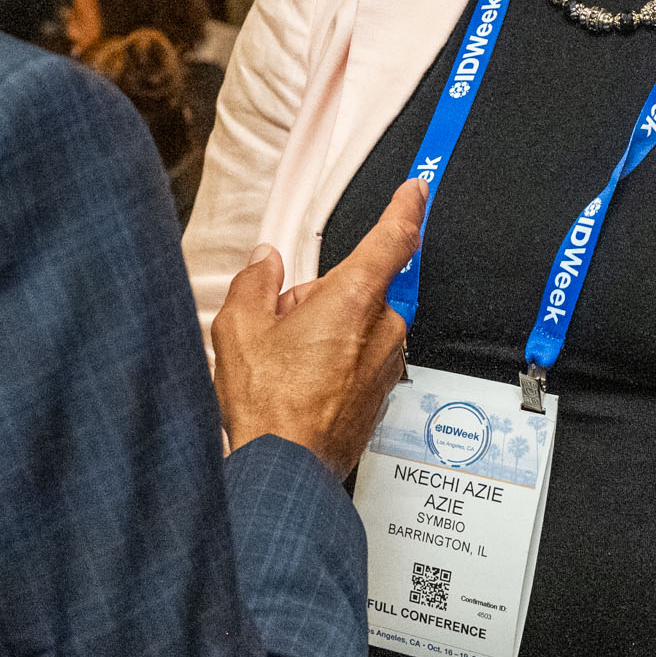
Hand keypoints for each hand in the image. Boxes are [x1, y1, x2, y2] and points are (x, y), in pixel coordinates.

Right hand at [211, 181, 424, 478]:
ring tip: (288, 365)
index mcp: (353, 299)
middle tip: (284, 326)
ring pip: (359, 327)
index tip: (415, 190)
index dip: (406, 208)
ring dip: (329, 334)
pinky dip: (335, 363)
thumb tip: (265, 264)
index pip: (393, 238)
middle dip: (323, 298)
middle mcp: (381, 328)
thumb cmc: (270, 406)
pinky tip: (301, 386)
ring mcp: (386, 364)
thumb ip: (256, 281)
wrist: (287, 467)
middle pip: (358, 289)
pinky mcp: (381, 394)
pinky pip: (360, 360)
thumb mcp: (240, 327)